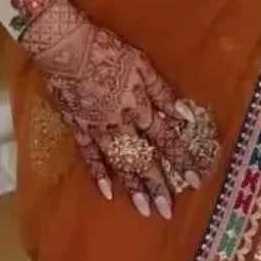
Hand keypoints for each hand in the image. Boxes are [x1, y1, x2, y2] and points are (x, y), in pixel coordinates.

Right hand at [20, 0, 217, 217]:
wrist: (65, 49)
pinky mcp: (78, 128)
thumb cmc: (107, 50)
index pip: (165, 139)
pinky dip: (98, 174)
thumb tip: (183, 115)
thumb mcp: (141, 64)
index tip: (194, 181)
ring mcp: (99, 130)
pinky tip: (108, 192)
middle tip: (168, 210)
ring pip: (119, 164)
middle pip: (143, 158)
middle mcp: (121, 125)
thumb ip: (161, 92)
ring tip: (145, 210)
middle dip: (157, 185)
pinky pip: (90, 156)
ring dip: (133, 188)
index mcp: (139, 107)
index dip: (180, 160)